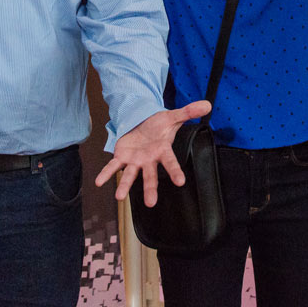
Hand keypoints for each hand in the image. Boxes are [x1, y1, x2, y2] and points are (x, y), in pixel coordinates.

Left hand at [95, 99, 212, 206]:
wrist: (142, 123)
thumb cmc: (158, 124)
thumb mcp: (172, 116)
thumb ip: (188, 112)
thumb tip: (208, 104)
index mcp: (162, 151)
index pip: (170, 162)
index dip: (175, 171)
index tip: (181, 182)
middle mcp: (149, 160)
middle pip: (150, 176)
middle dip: (150, 189)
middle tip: (151, 203)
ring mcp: (135, 161)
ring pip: (129, 175)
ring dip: (124, 186)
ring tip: (119, 197)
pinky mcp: (122, 157)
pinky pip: (113, 166)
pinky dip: (106, 174)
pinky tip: (99, 182)